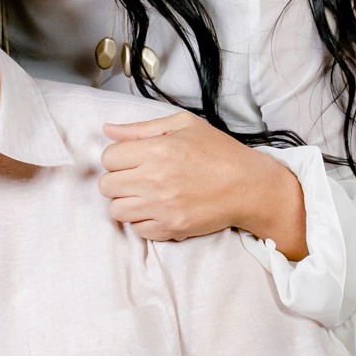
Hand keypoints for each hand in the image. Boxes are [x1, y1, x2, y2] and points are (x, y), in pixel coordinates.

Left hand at [100, 112, 306, 258]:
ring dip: (127, 203)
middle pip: (106, 186)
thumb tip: (108, 130)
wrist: (249, 186)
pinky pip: (137, 230)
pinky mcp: (170, 228)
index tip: (132, 160)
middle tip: (137, 178)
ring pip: (116, 211)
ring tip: (146, 196)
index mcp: (157, 149)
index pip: (108, 157)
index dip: (117, 158)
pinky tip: (158, 210)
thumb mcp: (183, 126)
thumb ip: (141, 128)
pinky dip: (143, 222)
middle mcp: (155, 179)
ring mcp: (162, 206)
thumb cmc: (219, 153)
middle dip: (118, 181)